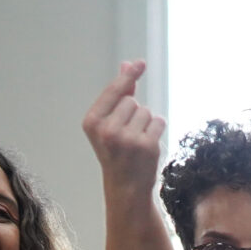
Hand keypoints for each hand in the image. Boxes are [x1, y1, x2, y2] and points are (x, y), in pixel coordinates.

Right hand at [82, 62, 164, 194]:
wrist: (125, 186)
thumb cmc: (116, 151)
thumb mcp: (108, 123)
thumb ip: (118, 94)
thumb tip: (127, 65)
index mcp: (92, 122)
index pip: (113, 91)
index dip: (128, 76)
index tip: (139, 63)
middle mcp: (107, 130)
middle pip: (131, 101)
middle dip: (133, 113)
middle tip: (127, 134)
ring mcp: (127, 139)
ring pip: (146, 111)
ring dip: (145, 123)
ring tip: (136, 141)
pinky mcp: (147, 146)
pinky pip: (158, 121)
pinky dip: (156, 130)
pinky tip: (147, 144)